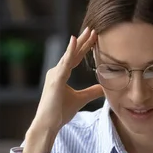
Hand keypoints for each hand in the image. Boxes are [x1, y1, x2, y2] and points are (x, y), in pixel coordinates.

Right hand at [25, 27, 102, 152]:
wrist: (48, 124)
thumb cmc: (60, 113)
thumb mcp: (80, 100)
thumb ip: (91, 92)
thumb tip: (104, 88)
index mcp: (61, 74)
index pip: (75, 57)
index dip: (84, 47)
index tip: (94, 37)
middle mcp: (56, 71)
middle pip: (73, 53)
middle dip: (83, 41)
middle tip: (93, 29)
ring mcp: (55, 74)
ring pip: (70, 55)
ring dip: (79, 42)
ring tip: (89, 32)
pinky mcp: (55, 80)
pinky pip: (65, 63)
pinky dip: (70, 51)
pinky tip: (75, 41)